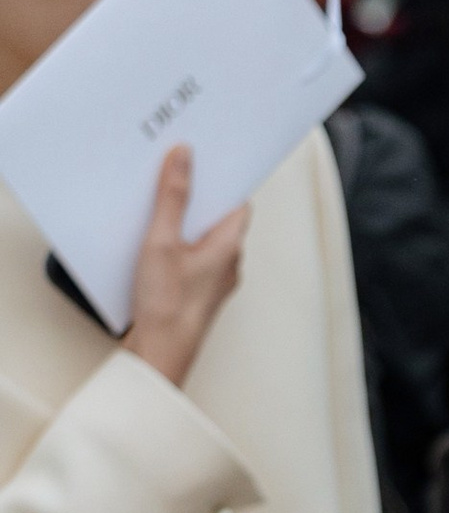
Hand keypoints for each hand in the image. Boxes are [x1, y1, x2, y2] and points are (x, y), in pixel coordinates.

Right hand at [125, 150, 248, 387]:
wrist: (159, 355)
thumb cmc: (167, 306)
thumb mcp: (162, 241)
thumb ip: (173, 197)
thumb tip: (184, 157)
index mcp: (230, 245)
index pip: (236, 201)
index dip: (220, 178)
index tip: (201, 158)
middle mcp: (228, 262)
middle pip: (216, 217)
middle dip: (195, 196)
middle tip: (171, 172)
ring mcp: (212, 279)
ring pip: (200, 238)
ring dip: (180, 220)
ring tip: (154, 201)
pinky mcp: (194, 292)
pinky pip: (187, 257)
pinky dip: (172, 243)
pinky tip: (147, 238)